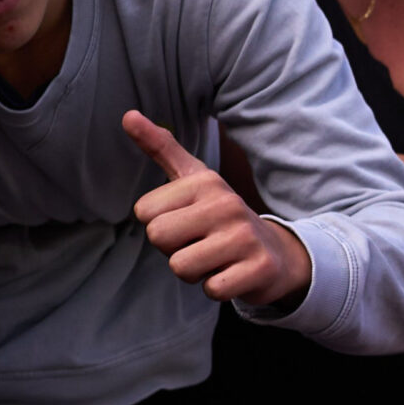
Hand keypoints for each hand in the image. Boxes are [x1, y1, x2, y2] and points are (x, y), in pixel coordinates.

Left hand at [124, 109, 310, 304]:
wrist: (276, 252)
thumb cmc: (221, 216)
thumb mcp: (193, 178)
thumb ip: (161, 147)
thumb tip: (127, 115)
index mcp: (205, 182)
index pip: (144, 213)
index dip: (161, 225)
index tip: (188, 222)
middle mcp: (226, 204)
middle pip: (159, 238)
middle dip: (173, 249)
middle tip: (200, 243)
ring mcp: (245, 237)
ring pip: (181, 267)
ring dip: (194, 272)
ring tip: (215, 259)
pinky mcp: (258, 269)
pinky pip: (212, 289)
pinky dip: (217, 288)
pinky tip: (232, 274)